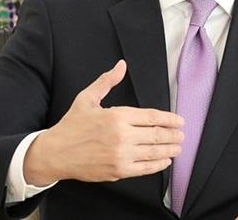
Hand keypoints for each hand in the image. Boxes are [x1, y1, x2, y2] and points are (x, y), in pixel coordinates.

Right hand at [23, 60, 183, 184]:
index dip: (169, 119)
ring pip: (154, 152)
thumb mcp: (87, 98)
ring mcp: (121, 155)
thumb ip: (107, 81)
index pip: (152, 117)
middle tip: (182, 134)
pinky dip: (158, 165)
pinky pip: (144, 168)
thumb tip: (121, 65)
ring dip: (170, 149)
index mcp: (117, 116)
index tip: (179, 121)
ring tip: (178, 147)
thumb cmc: (71, 126)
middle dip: (173, 135)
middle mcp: (122, 136)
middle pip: (157, 135)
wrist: (55, 153)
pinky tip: (165, 161)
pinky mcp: (118, 170)